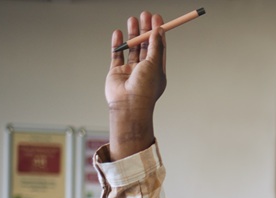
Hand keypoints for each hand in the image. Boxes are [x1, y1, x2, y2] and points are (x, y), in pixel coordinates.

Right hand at [106, 11, 166, 159]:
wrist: (129, 105)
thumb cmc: (144, 89)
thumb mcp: (155, 64)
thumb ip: (155, 46)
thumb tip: (159, 30)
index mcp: (157, 70)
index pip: (158, 47)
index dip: (158, 33)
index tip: (158, 18)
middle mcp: (144, 70)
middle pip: (145, 45)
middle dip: (145, 30)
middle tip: (145, 14)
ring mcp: (130, 71)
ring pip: (131, 48)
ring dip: (132, 33)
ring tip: (132, 19)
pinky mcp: (116, 72)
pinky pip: (117, 54)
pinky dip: (118, 43)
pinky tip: (118, 33)